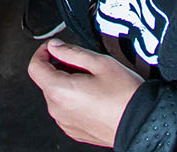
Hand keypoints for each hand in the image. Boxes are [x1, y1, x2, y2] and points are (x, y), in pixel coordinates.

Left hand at [27, 39, 143, 146]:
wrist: (141, 123)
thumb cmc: (125, 95)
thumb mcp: (100, 63)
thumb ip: (72, 52)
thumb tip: (56, 46)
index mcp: (60, 91)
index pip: (34, 67)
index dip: (42, 52)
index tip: (53, 47)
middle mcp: (58, 110)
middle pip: (46, 81)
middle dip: (59, 67)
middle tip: (82, 63)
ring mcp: (65, 122)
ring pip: (56, 96)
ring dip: (67, 84)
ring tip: (92, 81)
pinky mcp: (74, 131)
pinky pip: (66, 110)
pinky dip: (73, 100)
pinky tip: (94, 96)